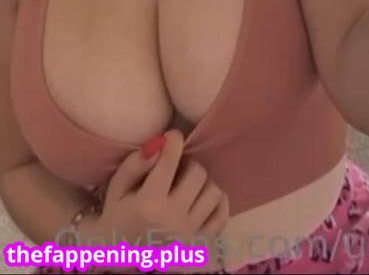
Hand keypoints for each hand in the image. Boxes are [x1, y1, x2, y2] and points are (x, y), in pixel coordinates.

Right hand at [95, 129, 228, 250]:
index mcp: (149, 203)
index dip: (173, 141)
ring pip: (213, 191)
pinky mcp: (201, 242)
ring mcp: (191, 231)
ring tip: (187, 186)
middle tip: (176, 168)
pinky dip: (216, 202)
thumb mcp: (117, 190)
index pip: (169, 162)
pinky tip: (202, 199)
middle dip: (186, 164)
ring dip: (201, 183)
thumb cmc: (118, 220)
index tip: (172, 136)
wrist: (122, 261)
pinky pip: (222, 214)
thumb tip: (159, 143)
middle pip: (196, 173)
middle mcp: (173, 217)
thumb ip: (134, 165)